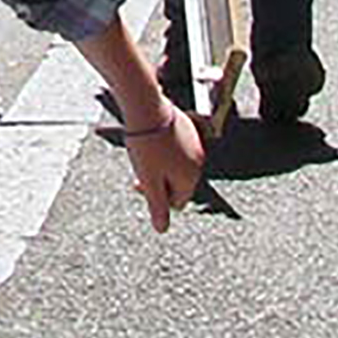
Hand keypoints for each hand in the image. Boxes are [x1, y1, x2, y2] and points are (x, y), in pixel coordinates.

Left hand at [114, 104, 205, 230]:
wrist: (146, 107)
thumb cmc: (146, 146)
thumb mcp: (149, 181)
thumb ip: (157, 206)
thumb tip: (161, 229)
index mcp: (190, 178)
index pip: (177, 202)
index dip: (156, 199)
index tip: (139, 184)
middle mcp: (198, 162)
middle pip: (177, 183)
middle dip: (159, 181)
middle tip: (140, 169)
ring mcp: (195, 144)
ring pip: (176, 164)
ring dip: (161, 165)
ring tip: (144, 153)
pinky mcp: (188, 128)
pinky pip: (177, 147)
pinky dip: (164, 149)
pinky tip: (151, 140)